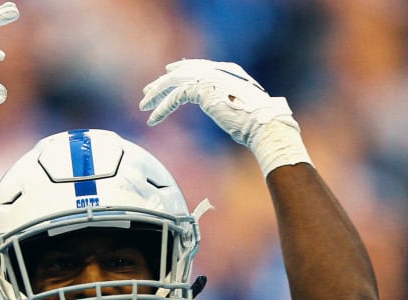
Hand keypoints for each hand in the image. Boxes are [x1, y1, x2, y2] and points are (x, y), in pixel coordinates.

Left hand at [140, 59, 309, 174]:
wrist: (264, 125)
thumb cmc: (257, 124)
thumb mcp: (239, 109)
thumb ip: (228, 103)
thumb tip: (224, 110)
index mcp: (229, 72)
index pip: (199, 66)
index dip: (181, 69)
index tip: (167, 74)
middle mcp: (218, 71)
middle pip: (183, 72)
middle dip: (163, 82)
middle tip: (147, 92)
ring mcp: (211, 78)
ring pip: (174, 82)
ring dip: (157, 94)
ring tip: (143, 106)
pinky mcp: (203, 90)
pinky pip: (175, 97)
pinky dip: (162, 108)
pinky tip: (152, 119)